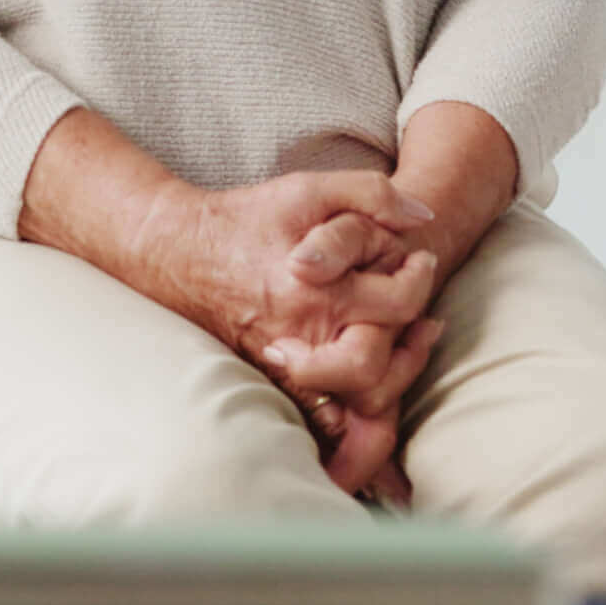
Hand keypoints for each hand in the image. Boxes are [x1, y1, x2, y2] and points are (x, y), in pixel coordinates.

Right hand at [244, 193, 454, 499]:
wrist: (181, 252)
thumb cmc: (250, 217)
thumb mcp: (312, 188)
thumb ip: (373, 194)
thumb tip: (423, 216)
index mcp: (315, 289)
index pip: (399, 303)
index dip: (421, 279)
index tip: (419, 262)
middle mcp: (301, 334)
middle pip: (378, 368)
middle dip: (409, 345)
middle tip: (418, 316)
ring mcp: (286, 364)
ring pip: (357, 402)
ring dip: (393, 376)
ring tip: (403, 340)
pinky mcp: (275, 378)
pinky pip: (326, 416)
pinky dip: (357, 405)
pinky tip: (375, 371)